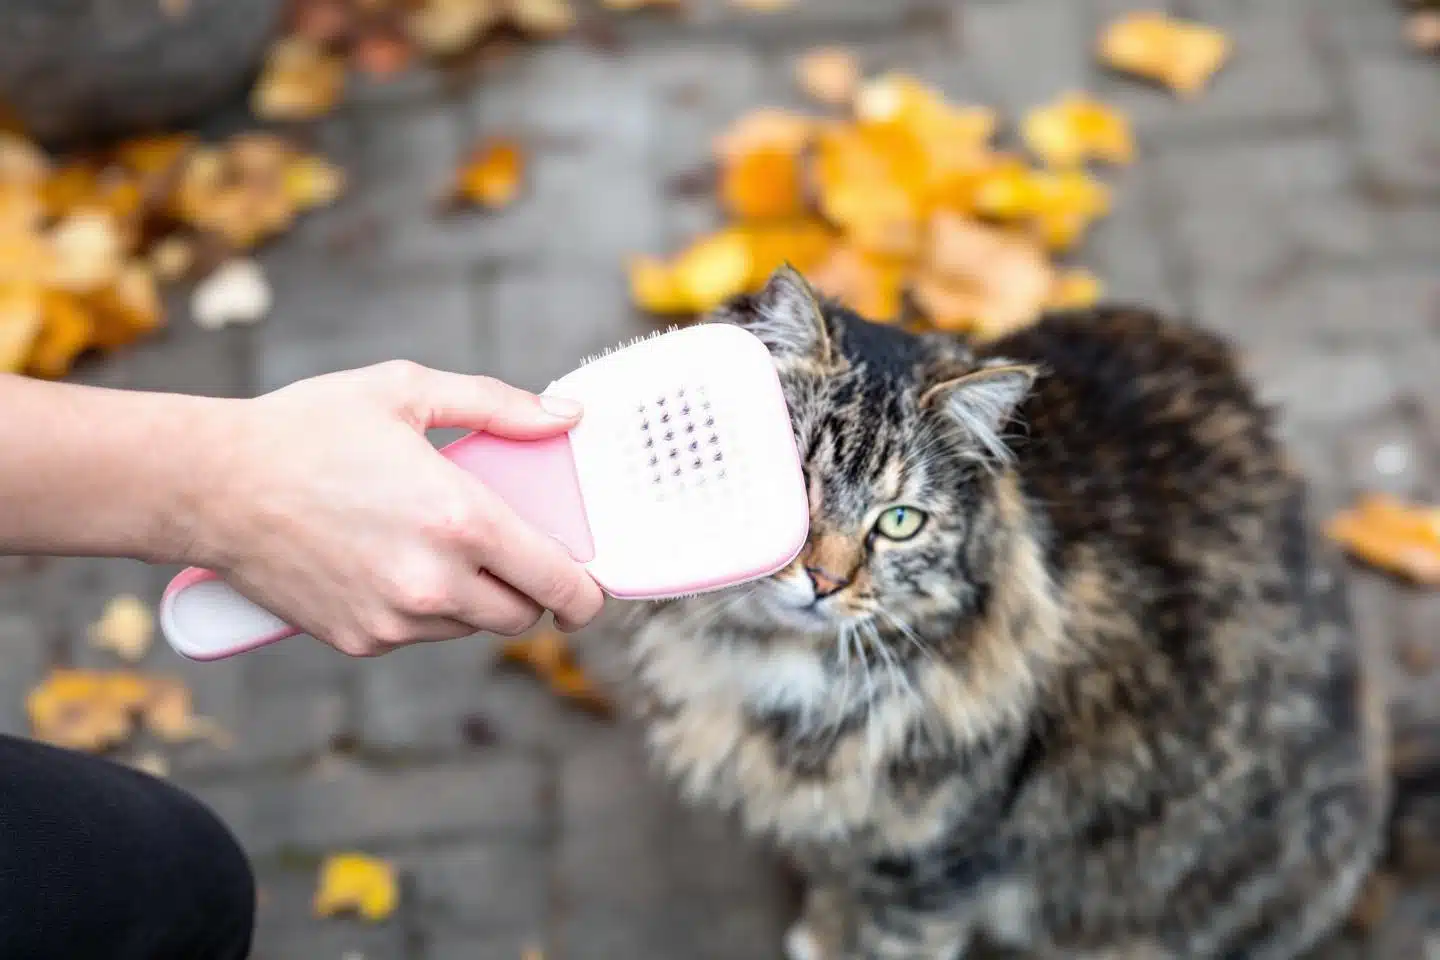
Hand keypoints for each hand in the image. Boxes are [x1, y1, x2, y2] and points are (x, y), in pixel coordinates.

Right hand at [191, 360, 604, 655]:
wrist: (211, 486)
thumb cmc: (310, 429)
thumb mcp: (408, 391)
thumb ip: (499, 407)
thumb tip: (567, 416)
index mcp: (463, 521)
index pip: (559, 584)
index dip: (587, 594)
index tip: (590, 589)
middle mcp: (437, 582)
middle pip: (523, 615)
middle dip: (530, 590)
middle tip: (512, 553)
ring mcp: (397, 619)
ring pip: (473, 627)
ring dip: (476, 597)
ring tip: (437, 545)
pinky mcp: (361, 640)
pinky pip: (421, 635)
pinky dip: (424, 609)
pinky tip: (390, 562)